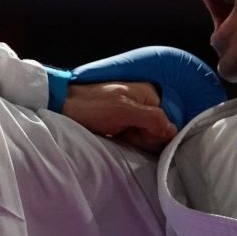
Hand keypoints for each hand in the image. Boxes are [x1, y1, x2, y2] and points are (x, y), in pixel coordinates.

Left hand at [60, 81, 176, 152]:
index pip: (168, 122)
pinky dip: (128, 142)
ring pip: (146, 137)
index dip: (156, 134)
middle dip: (144, 137)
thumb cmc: (91, 106)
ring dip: (135, 141)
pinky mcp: (123, 124)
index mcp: (149, 94)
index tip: (140, 135)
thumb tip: (174, 131)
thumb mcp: (123, 111)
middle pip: (158, 130)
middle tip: (125, 132)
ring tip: (118, 134)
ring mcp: (133, 114)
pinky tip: (116, 138)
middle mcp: (144, 103)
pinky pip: (135, 138)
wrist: (63, 107)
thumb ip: (151, 119)